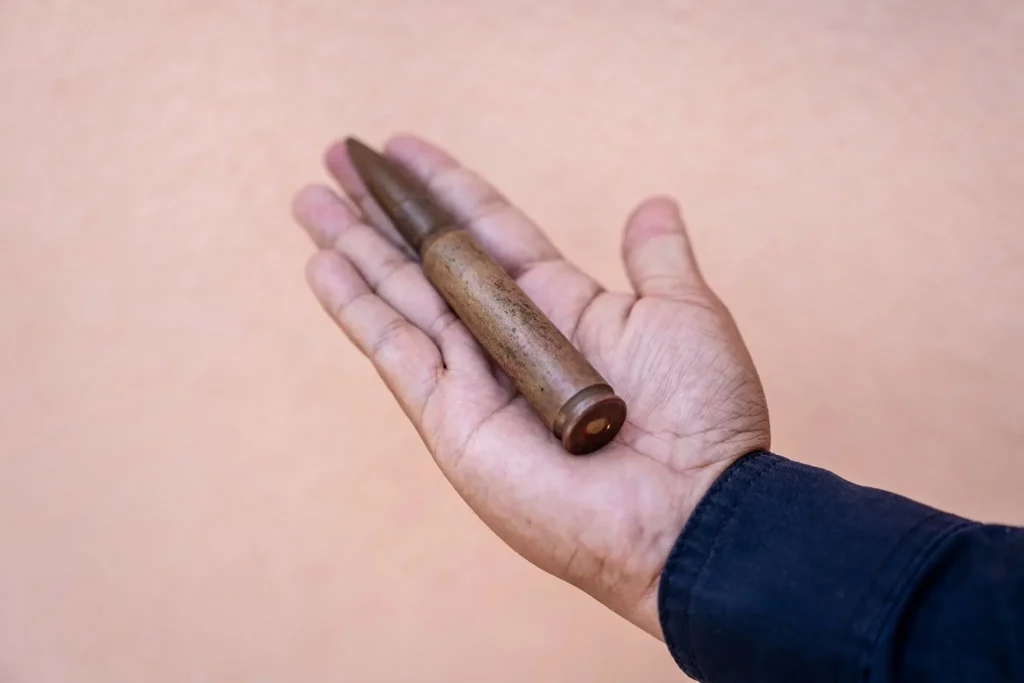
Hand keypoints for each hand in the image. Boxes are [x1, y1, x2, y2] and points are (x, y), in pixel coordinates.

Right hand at [292, 136, 769, 638]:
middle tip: (337, 159)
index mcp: (559, 306)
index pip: (486, 230)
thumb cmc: (702, 414)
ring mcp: (474, 379)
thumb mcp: (683, 314)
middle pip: (429, 258)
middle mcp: (507, 338)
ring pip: (400, 296)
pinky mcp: (451, 421)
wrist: (692, 509)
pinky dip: (356, 308)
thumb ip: (656, 260)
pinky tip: (322, 266)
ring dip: (353, 246)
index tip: (401, 148)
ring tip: (309, 199)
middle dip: (382, 210)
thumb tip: (653, 205)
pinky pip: (394, 352)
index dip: (444, 187)